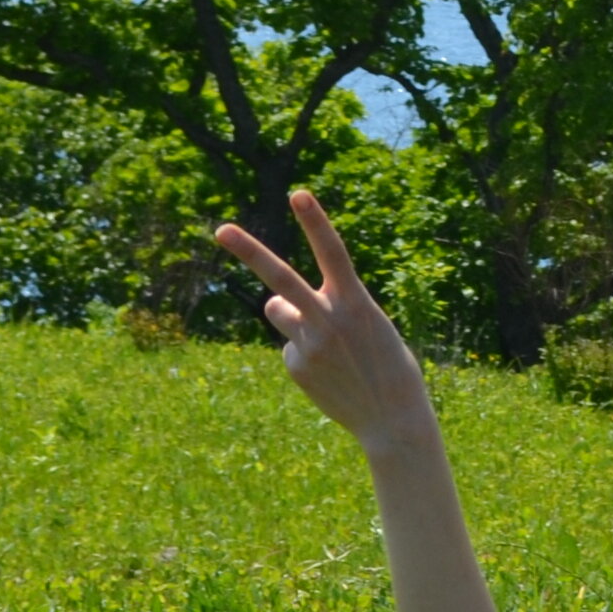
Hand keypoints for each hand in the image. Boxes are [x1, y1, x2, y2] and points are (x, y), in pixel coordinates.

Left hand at [212, 190, 440, 461]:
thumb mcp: (368, 325)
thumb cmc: (387, 363)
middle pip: (281, 278)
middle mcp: (327, 319)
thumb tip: (273, 304)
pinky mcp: (296, 365)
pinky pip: (290, 344)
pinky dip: (307, 353)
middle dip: (249, 251)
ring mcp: (308, 343)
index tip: (298, 194)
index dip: (316, 222)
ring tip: (325, 342)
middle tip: (220, 230)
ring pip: (278, 309)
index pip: (333, 253)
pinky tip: (329, 373)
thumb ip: (324, 306)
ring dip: (289, 313)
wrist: (392, 417)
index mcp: (356, 303)